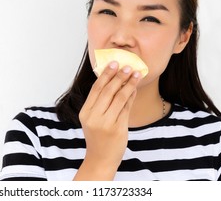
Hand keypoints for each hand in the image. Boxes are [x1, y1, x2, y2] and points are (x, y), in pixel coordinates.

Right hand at [74, 61, 141, 179]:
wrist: (101, 158)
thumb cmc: (98, 136)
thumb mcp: (93, 118)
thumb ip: (101, 101)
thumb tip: (114, 79)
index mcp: (85, 112)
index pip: (96, 89)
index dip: (106, 75)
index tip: (114, 63)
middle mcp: (94, 117)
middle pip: (108, 91)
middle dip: (119, 77)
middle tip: (127, 66)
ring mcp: (106, 123)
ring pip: (119, 98)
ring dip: (128, 84)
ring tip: (135, 74)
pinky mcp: (118, 129)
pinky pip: (126, 108)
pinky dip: (131, 97)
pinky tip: (135, 88)